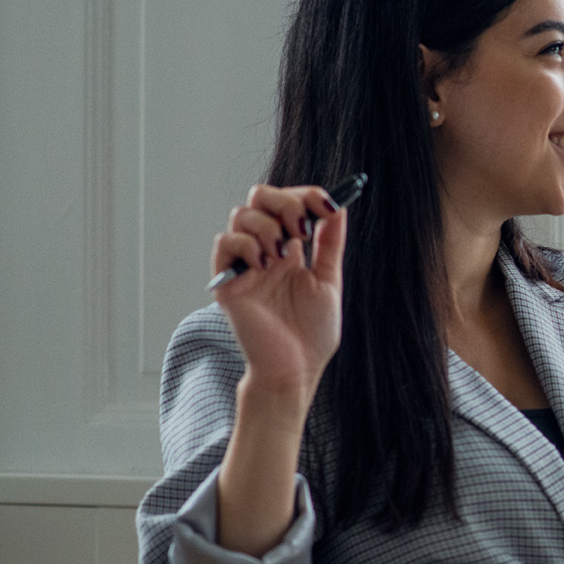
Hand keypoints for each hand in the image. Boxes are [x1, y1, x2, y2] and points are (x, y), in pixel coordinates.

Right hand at [210, 184, 347, 406]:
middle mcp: (265, 251)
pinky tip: (264, 265)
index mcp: (290, 250)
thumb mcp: (329, 280)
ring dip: (268, 225)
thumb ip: (330, 243)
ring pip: (242, 215)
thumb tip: (339, 207)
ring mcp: (245, 264)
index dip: (306, 195)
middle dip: (285, 202)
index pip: (289, 203)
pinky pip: (225, 243)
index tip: (328, 204)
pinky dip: (246, 245)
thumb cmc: (311, 333)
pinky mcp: (227, 281)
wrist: (296, 368)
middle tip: (301, 229)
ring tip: (283, 255)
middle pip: (260, 197)